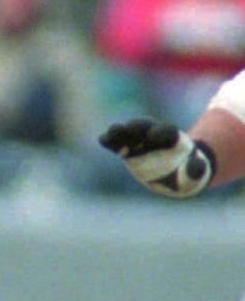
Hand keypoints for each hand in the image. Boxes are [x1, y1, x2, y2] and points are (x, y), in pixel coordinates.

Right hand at [98, 118, 213, 197]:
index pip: (167, 131)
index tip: (153, 136)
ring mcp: (140, 141)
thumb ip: (196, 169)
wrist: (176, 173)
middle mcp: (155, 136)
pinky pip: (117, 143)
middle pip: (145, 127)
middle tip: (128, 128)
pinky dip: (110, 141)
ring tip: (110, 134)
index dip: (160, 132)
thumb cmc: (188, 173)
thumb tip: (198, 165)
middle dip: (136, 127)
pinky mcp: (127, 150)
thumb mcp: (196, 173)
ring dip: (120, 132)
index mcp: (173, 139)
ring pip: (128, 132)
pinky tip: (102, 140)